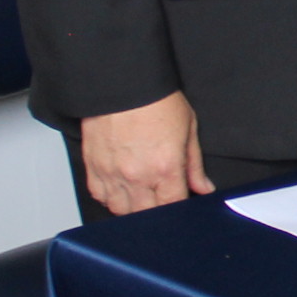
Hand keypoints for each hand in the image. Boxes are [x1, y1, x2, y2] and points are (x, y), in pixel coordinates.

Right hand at [78, 91, 209, 215]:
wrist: (123, 81)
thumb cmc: (155, 99)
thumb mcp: (188, 128)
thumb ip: (194, 164)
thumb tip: (203, 186)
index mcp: (165, 167)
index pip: (173, 207)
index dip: (178, 210)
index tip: (179, 203)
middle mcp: (137, 175)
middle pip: (146, 215)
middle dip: (156, 211)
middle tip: (160, 198)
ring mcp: (112, 173)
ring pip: (121, 210)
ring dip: (132, 207)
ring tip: (140, 195)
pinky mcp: (93, 166)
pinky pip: (99, 195)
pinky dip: (109, 196)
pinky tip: (120, 186)